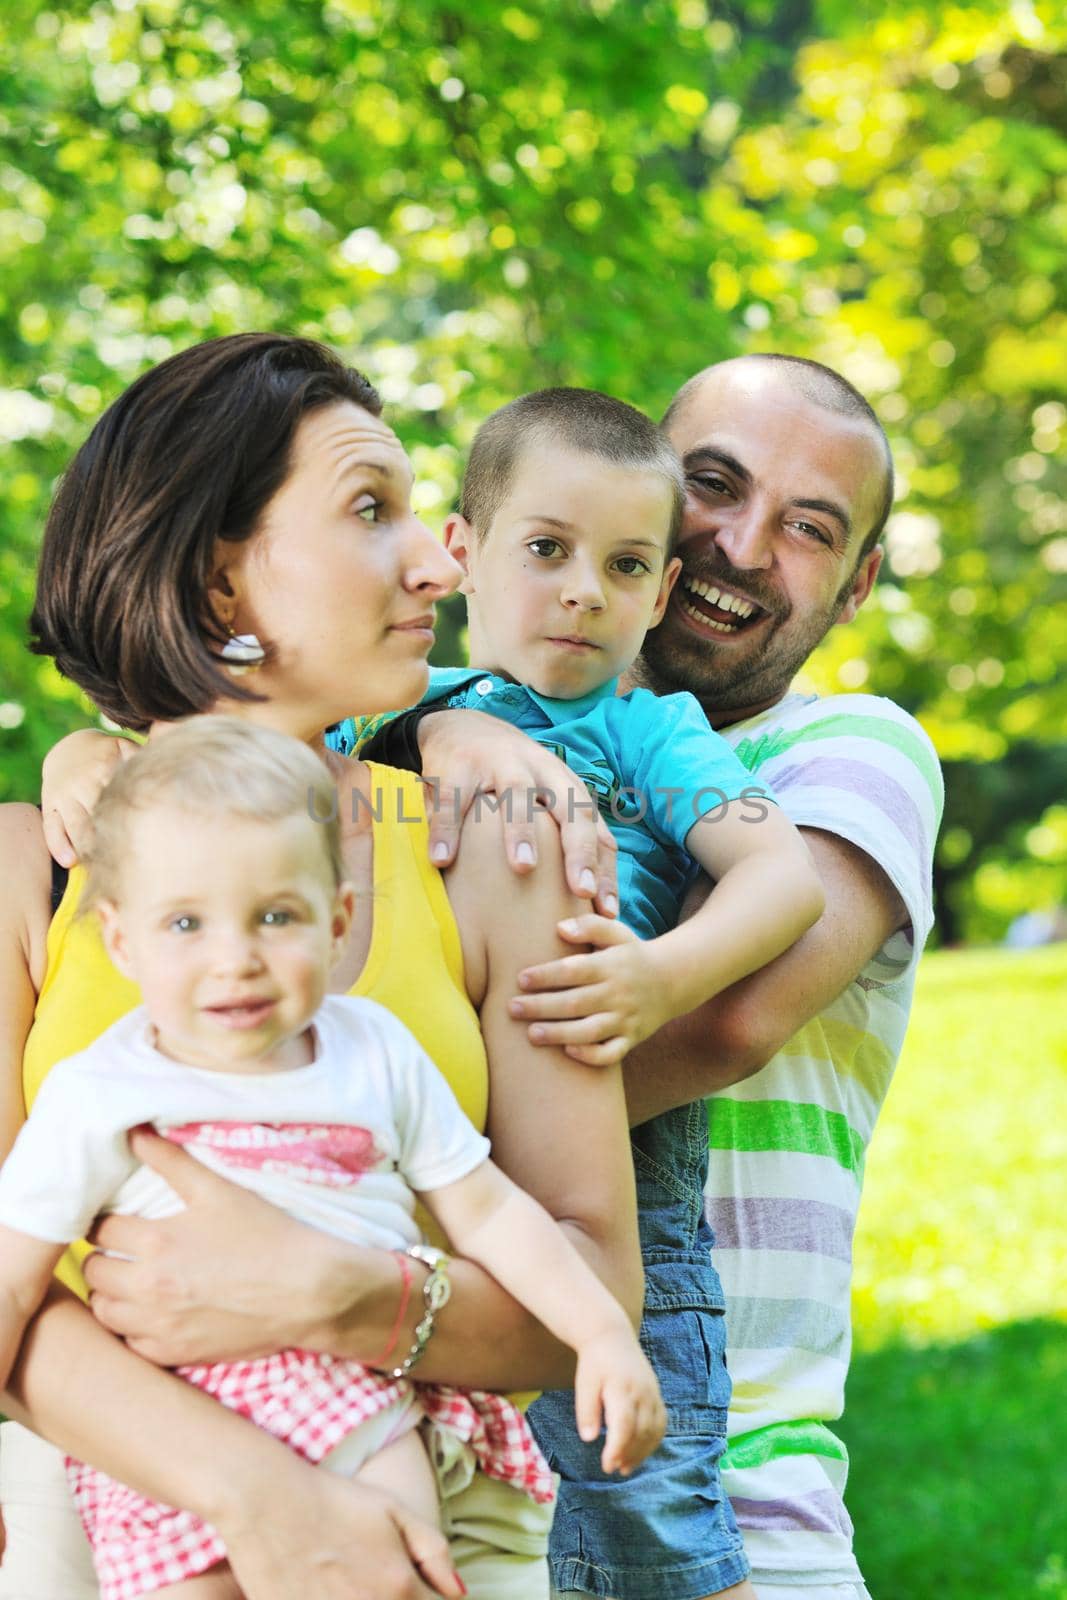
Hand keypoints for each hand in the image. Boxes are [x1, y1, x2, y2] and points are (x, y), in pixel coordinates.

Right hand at [40, 730, 133, 865]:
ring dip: (87, 849)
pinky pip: (50, 828)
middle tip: (127, 864)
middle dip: (110, 842)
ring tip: (102, 868)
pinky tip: (70, 862)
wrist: (69, 746)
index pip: (118, 800)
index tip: (146, 843)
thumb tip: (165, 767)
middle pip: (96, 818)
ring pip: (74, 827)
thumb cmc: (107, 755)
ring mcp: (63, 795)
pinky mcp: (50, 805)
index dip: (131, 823)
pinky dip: (58, 846)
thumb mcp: (123, 748)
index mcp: (103, 769)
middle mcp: (81, 783)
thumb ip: (141, 758)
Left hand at [84, 1128, 371, 1364]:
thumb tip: (134, 1134)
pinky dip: (132, 1327)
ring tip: (131, 1279)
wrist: (307, 1292)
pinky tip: (152, 1311)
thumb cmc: (266, 1236)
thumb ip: (171, 1161)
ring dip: (111, 1292)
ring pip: (104, 1311)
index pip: (100, 1229)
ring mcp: (160, 1325)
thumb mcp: (219, 1190)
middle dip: (103, 1255)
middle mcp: (149, 1287)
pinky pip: (129, 1343)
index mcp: (157, 1242)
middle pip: (93, 1271)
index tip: (115, 1219)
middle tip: (122, 1248)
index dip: (104, 1220)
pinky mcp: (175, 1353)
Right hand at [219, 1455, 463, 1599]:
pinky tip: (332, 1590)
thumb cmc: (332, 1501)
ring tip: (357, 1584)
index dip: (432, 1598)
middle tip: (380, 1580)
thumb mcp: (392, 1511)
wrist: (266, 1502)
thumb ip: (434, 1552)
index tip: (420, 1588)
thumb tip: (459, 1592)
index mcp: (399, 1587)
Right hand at [418, 710, 618, 915]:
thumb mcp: (544, 797)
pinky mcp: (457, 766)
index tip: (606, 910)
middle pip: (569, 806)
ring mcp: (499, 764)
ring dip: (522, 831)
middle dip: (578, 849)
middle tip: (581, 890)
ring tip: (523, 868)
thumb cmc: (512, 777)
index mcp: (564, 783)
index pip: (593, 827)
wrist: (461, 726)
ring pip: (517, 795)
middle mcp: (540, 771)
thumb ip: (567, 836)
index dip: (603, 866)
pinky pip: (453, 799)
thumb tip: (593, 899)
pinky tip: (442, 859)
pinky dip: (446, 829)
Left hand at [510, 914, 672, 1063]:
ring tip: (531, 1034)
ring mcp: (625, 1019)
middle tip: (512, 1008)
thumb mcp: (617, 933)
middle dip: (541, 1007)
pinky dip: (591, 1056)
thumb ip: (590, 925)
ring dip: (559, 1034)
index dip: (546, 975)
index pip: (574, 970)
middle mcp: (618, 993)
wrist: (673, 980)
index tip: (520, 979)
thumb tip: (560, 927)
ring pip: (590, 1031)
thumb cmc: (631, 954)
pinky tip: (568, 1052)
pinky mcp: (631, 1039)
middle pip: (576, 1003)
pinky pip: (612, 1053)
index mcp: (611, 965)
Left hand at [573, 1326, 665, 1475]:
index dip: (617, 1448)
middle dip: (629, 1454)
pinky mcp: (657, 1394)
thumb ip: (586, 1410)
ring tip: (626, 1467)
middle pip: (641, 1431)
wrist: (612, 1336)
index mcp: (622, 1388)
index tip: (607, 1465)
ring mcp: (653, 1393)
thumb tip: (589, 1439)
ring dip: (642, 1452)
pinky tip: (640, 1451)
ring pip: (654, 1430)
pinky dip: (653, 1441)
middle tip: (613, 1469)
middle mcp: (642, 1391)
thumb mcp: (584, 1383)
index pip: (624, 1424)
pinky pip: (661, 1423)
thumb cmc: (595, 1362)